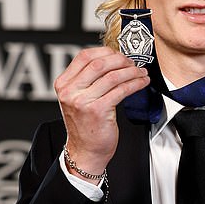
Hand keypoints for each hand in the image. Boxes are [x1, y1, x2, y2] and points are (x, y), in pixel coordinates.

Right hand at [54, 46, 149, 176]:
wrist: (85, 152)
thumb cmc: (85, 126)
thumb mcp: (77, 99)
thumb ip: (87, 80)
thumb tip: (111, 60)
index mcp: (64, 84)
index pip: (84, 56)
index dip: (105, 52)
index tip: (119, 55)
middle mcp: (70, 91)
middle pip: (99, 63)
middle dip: (121, 60)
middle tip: (133, 64)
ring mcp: (83, 101)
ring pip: (112, 76)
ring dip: (131, 72)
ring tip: (141, 73)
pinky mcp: (98, 110)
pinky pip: (121, 90)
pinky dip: (135, 84)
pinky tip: (141, 83)